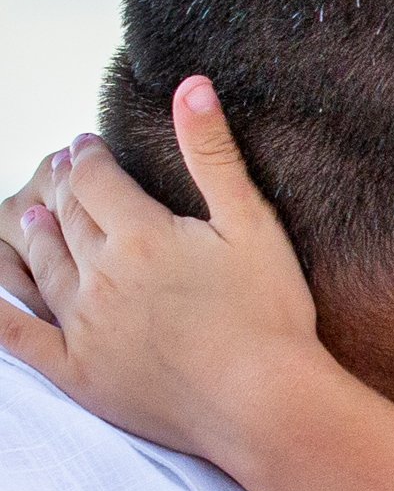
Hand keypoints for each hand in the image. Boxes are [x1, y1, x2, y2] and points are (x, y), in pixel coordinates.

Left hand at [0, 81, 323, 461]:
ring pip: (42, 267)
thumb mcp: (252, 224)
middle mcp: (101, 276)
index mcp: (140, 235)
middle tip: (61, 172)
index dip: (86, 157)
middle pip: (66, 219)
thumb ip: (214, 155)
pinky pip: (18, 335)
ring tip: (32, 219)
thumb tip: (190, 85)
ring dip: (35, 237)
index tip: (85, 144)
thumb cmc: (270, 315)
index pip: (94, 179)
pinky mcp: (78, 372)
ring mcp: (84, 326)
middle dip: (61, 189)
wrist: (266, 405)